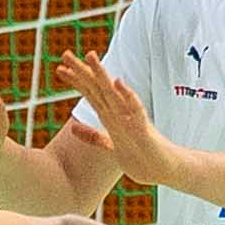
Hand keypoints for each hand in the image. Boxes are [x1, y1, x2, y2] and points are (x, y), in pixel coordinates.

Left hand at [58, 47, 181, 197]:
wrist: (165, 170)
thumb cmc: (140, 159)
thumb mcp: (111, 148)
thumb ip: (93, 137)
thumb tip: (72, 128)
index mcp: (111, 117)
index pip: (91, 94)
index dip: (76, 81)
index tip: (59, 69)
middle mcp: (120, 113)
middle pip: (98, 88)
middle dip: (82, 71)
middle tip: (65, 55)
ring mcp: (132, 119)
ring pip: (113, 93)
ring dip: (102, 75)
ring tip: (90, 56)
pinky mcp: (143, 130)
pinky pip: (135, 110)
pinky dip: (127, 96)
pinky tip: (118, 83)